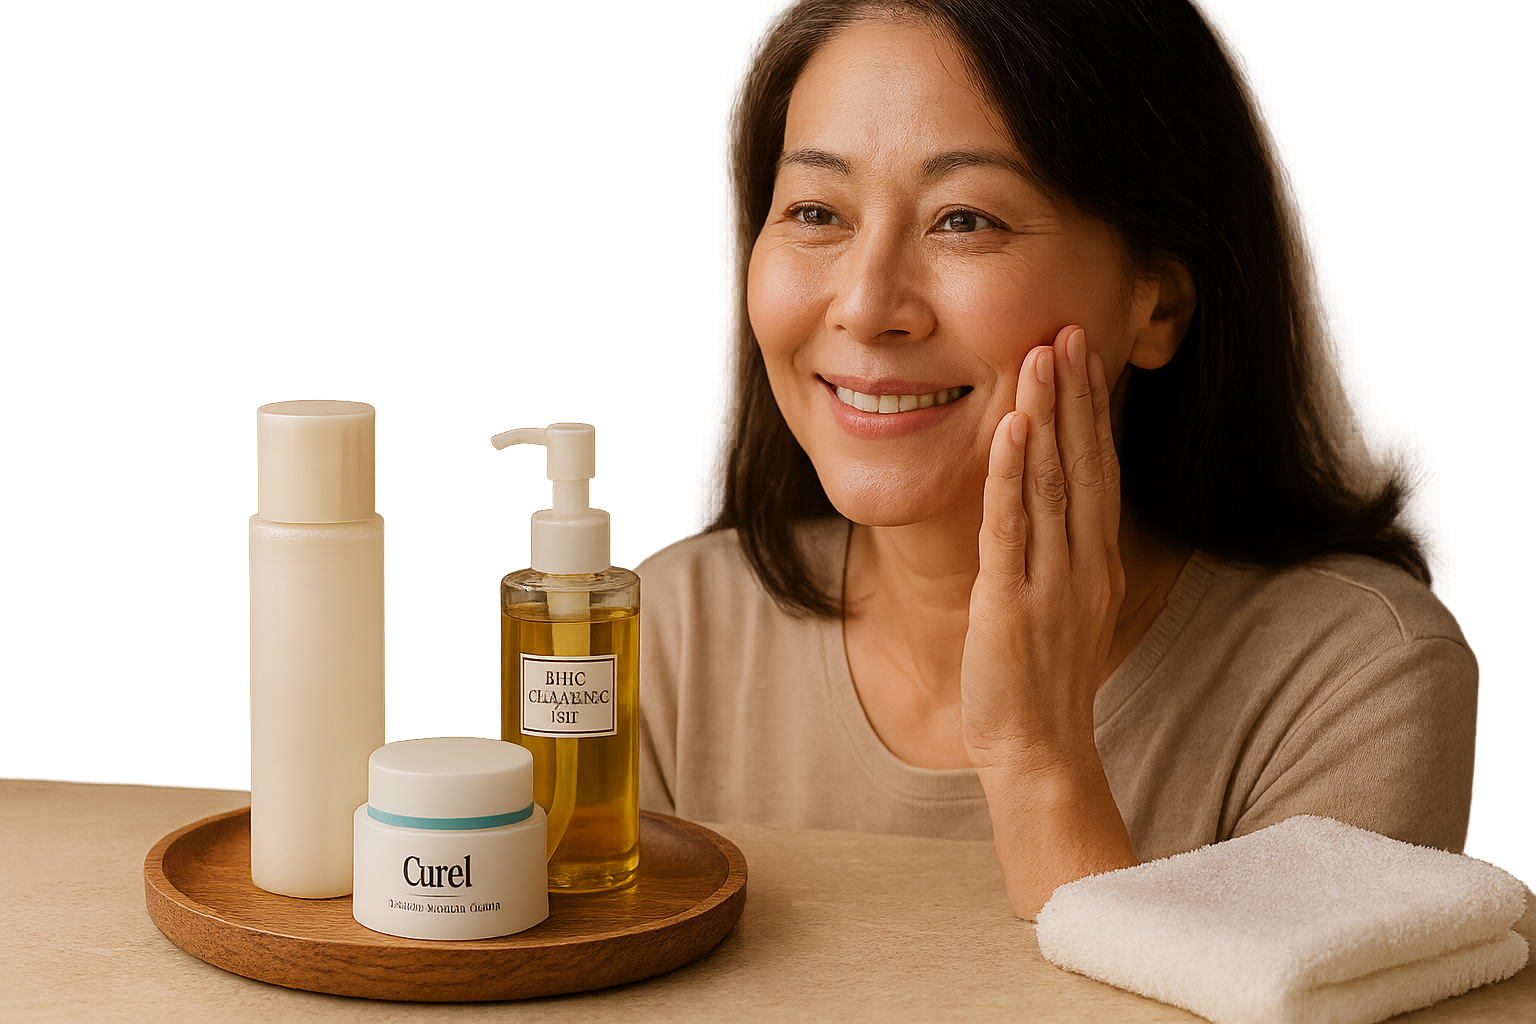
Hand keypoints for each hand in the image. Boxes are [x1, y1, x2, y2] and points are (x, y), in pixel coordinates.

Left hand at [960, 324, 1135, 916]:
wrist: (1040, 750)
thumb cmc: (1044, 679)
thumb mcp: (1064, 605)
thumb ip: (1061, 551)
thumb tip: (1052, 502)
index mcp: (1097, 561)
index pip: (1098, 469)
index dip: (1092, 409)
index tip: (1084, 353)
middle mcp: (1084, 563)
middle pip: (1084, 463)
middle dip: (1076, 394)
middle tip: (1069, 328)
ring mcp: (1052, 581)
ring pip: (1052, 484)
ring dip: (1048, 416)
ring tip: (1041, 356)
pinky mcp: (1011, 601)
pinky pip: (1013, 528)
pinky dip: (1012, 476)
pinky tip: (1010, 430)